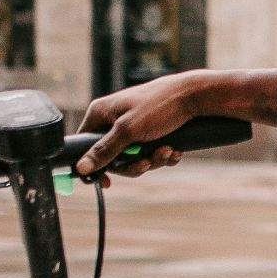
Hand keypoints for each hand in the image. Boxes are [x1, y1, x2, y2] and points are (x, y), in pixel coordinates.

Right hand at [75, 72, 203, 184]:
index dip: (93, 165)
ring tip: (167, 152)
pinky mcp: (151, 130)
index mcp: (101, 113)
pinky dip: (162, 154)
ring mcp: (133, 125)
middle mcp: (114, 119)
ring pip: (134, 156)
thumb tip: (80, 168)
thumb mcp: (129, 130)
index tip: (107, 181)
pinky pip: (149, 151)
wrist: (195, 95)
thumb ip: (104, 150)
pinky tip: (174, 151)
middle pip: (113, 156)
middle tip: (147, 163)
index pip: (84, 144)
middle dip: (134, 164)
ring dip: (152, 160)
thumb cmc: (160, 106)